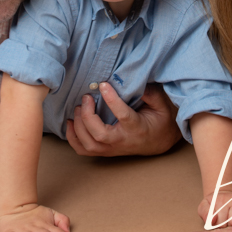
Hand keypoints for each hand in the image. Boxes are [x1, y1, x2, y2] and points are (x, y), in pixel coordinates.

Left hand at [65, 82, 179, 156]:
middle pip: (99, 134)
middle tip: (86, 97)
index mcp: (137, 128)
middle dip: (88, 116)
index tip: (103, 85)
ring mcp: (112, 149)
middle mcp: (122, 141)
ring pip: (89, 144)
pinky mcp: (104, 151)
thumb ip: (150, 93)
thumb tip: (133, 80)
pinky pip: (83, 150)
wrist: (159, 142)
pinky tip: (70, 122)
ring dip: (78, 126)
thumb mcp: (161, 104)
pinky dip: (72, 138)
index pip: (123, 115)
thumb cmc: (159, 120)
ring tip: (78, 108)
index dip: (112, 100)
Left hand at [198, 187, 231, 227]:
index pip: (222, 224)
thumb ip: (205, 213)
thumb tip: (213, 220)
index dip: (219, 226)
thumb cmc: (213, 204)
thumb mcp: (204, 207)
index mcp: (222, 200)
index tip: (217, 221)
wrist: (224, 195)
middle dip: (229, 227)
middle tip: (225, 222)